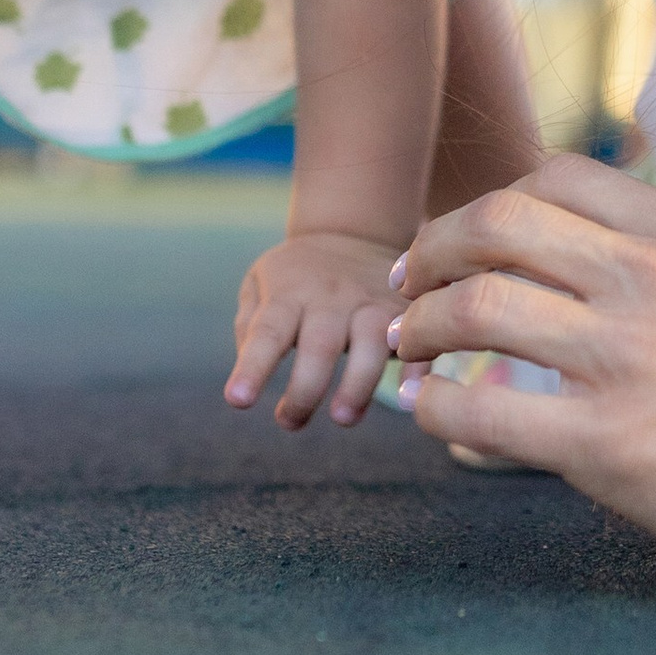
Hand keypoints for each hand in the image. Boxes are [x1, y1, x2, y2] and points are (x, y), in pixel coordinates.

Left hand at [226, 230, 411, 428]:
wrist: (354, 231)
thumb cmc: (296, 274)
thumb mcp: (259, 282)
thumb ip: (248, 325)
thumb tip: (249, 375)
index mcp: (289, 293)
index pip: (267, 331)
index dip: (253, 367)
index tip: (237, 401)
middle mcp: (331, 296)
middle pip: (320, 344)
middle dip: (306, 390)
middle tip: (289, 422)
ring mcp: (372, 302)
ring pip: (372, 342)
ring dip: (358, 385)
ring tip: (343, 418)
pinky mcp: (404, 310)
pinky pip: (417, 338)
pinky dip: (418, 366)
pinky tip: (411, 394)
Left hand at [391, 155, 655, 593]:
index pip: (560, 178)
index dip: (495, 199)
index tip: (467, 234)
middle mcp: (648, 280)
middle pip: (499, 225)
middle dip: (435, 247)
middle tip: (408, 280)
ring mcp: (621, 358)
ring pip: (478, 306)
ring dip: (422, 321)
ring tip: (406, 343)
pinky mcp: (601, 441)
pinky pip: (483, 408)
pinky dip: (434, 404)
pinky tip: (422, 408)